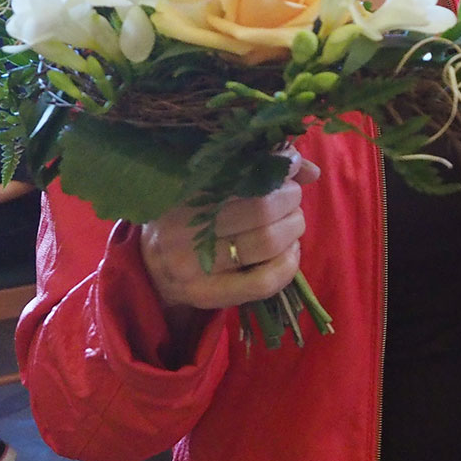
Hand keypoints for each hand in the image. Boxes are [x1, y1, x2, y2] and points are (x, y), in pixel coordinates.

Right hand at [139, 147, 319, 314]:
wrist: (151, 267)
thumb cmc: (190, 215)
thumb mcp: (208, 184)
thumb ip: (257, 167)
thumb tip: (309, 170)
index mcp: (182, 190)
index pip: (241, 170)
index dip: (278, 165)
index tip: (291, 165)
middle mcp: (182, 227)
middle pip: (262, 208)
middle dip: (290, 199)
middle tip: (291, 199)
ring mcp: (192, 265)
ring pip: (267, 243)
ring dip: (293, 229)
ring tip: (290, 223)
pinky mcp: (206, 295)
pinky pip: (263, 282)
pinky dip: (289, 264)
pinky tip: (289, 252)